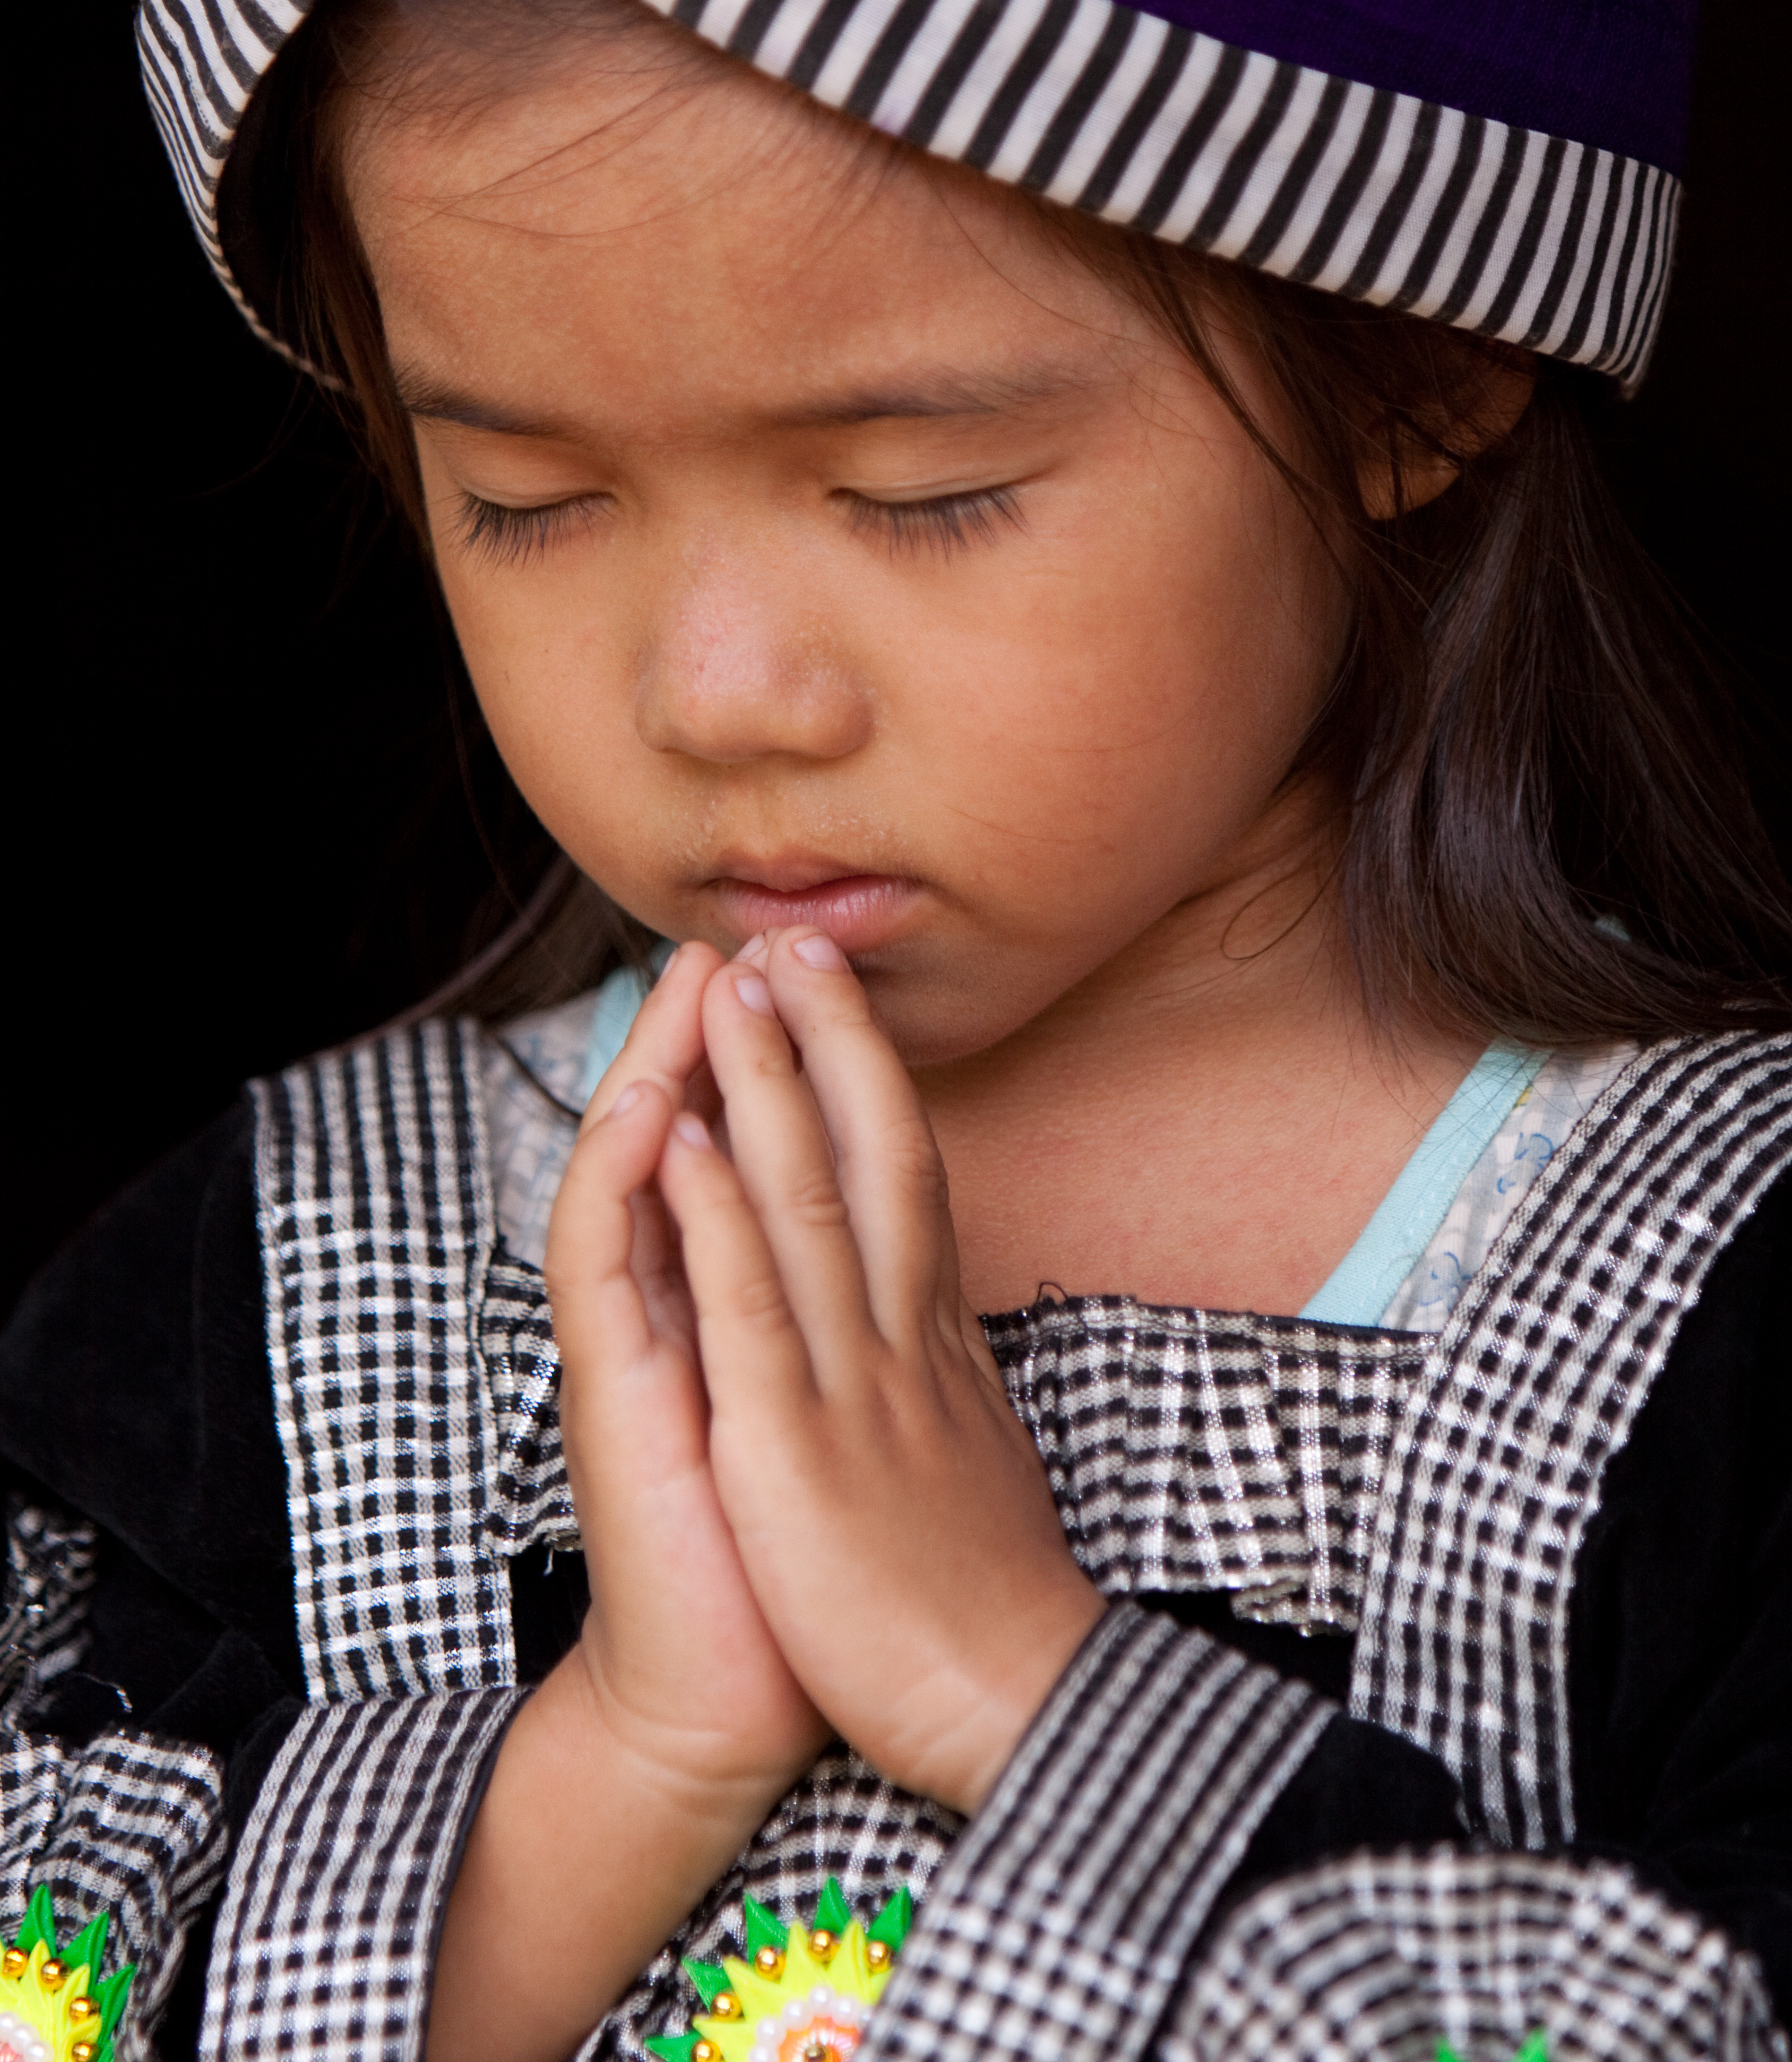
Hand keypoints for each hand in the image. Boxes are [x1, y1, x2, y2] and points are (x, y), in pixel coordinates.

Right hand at [543, 941, 827, 1811]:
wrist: (733, 1697)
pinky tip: (654, 1113)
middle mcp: (678, 1314)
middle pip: (684, 1142)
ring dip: (659, 1074)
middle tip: (744, 936)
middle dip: (711, 1038)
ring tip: (688, 983)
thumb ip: (842, 1326)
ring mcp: (637, 1351)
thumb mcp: (837, 1411)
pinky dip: (630, 1185)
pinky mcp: (615, 1401)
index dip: (775, 1066)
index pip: (744, 1157)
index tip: (814, 982)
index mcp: (739, 1309)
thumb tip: (896, 1258)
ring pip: (634, 1181)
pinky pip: (609, 1270)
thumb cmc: (797, 1555)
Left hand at [658, 929, 1103, 1815]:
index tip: (835, 996)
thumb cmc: (980, 1600)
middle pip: (873, 1152)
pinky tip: (681, 1137)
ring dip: (765, 1083)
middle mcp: (901, 1338)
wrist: (1008, 1710)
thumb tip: (941, 1323)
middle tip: (794, 936)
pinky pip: (749, 1309)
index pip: (908, 1176)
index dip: (872, 1076)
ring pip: (806, 1200)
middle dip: (829, 1038)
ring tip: (729, 983)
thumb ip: (945, 1376)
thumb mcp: (973, 1455)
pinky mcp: (794, 1447)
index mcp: (937, 1343)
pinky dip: (713, 1215)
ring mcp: (849, 1384)